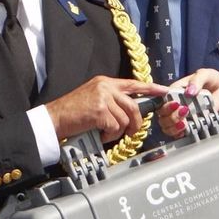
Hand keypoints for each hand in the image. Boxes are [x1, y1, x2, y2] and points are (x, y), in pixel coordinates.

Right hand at [46, 76, 168, 142]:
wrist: (54, 119)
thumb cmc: (73, 113)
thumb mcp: (94, 98)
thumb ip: (111, 100)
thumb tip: (129, 112)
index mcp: (105, 82)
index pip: (133, 83)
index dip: (151, 88)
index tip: (164, 91)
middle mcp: (106, 86)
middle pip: (133, 105)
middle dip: (135, 122)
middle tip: (132, 132)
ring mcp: (103, 98)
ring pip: (124, 119)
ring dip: (117, 132)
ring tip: (104, 133)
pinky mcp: (100, 111)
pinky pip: (115, 128)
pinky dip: (108, 136)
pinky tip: (98, 134)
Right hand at [156, 69, 218, 138]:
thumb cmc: (211, 80)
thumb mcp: (205, 75)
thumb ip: (197, 80)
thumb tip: (189, 91)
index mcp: (175, 90)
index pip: (162, 98)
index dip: (165, 103)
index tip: (176, 104)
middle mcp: (174, 104)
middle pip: (162, 114)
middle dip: (170, 116)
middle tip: (184, 111)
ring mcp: (179, 115)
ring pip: (166, 125)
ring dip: (173, 126)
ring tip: (184, 123)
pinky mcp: (187, 125)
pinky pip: (175, 133)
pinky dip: (178, 133)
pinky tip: (184, 130)